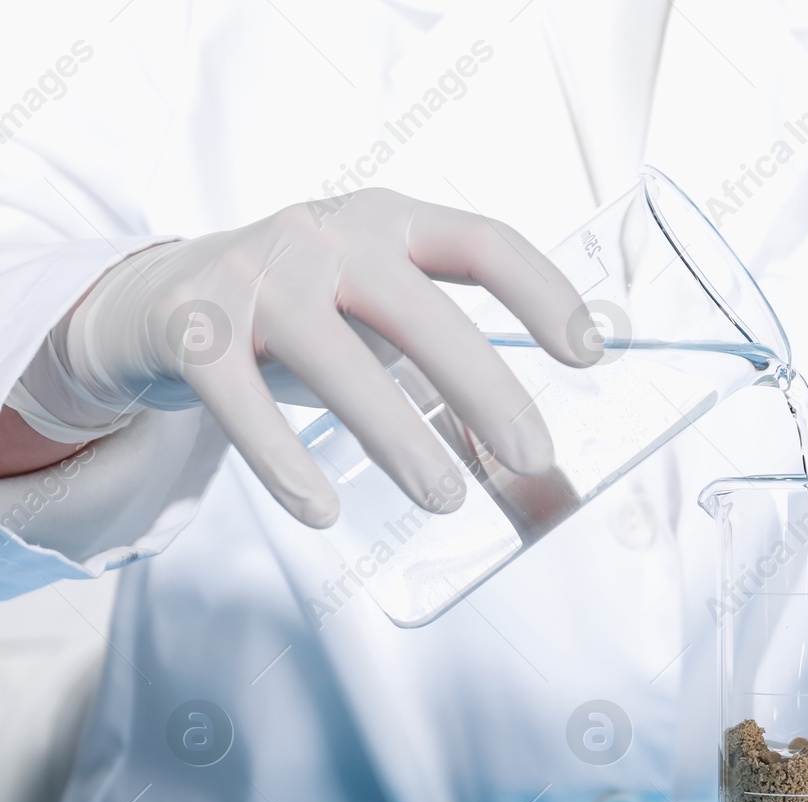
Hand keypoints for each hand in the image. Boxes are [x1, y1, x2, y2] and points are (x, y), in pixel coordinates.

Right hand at [9, 188, 589, 526]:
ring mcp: (253, 274)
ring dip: (397, 435)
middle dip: (485, 386)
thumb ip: (450, 384)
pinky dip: (283, 462)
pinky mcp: (191, 327)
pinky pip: (241, 401)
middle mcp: (324, 235)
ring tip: (445, 498)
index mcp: (389, 224)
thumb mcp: (378, 325)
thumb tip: (542, 485)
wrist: (156, 301)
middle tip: (533, 456)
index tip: (590, 353)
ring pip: (335, 359)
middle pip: (418, 309)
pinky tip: (321, 510)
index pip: (481, 241)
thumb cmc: (305, 320)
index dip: (542, 293)